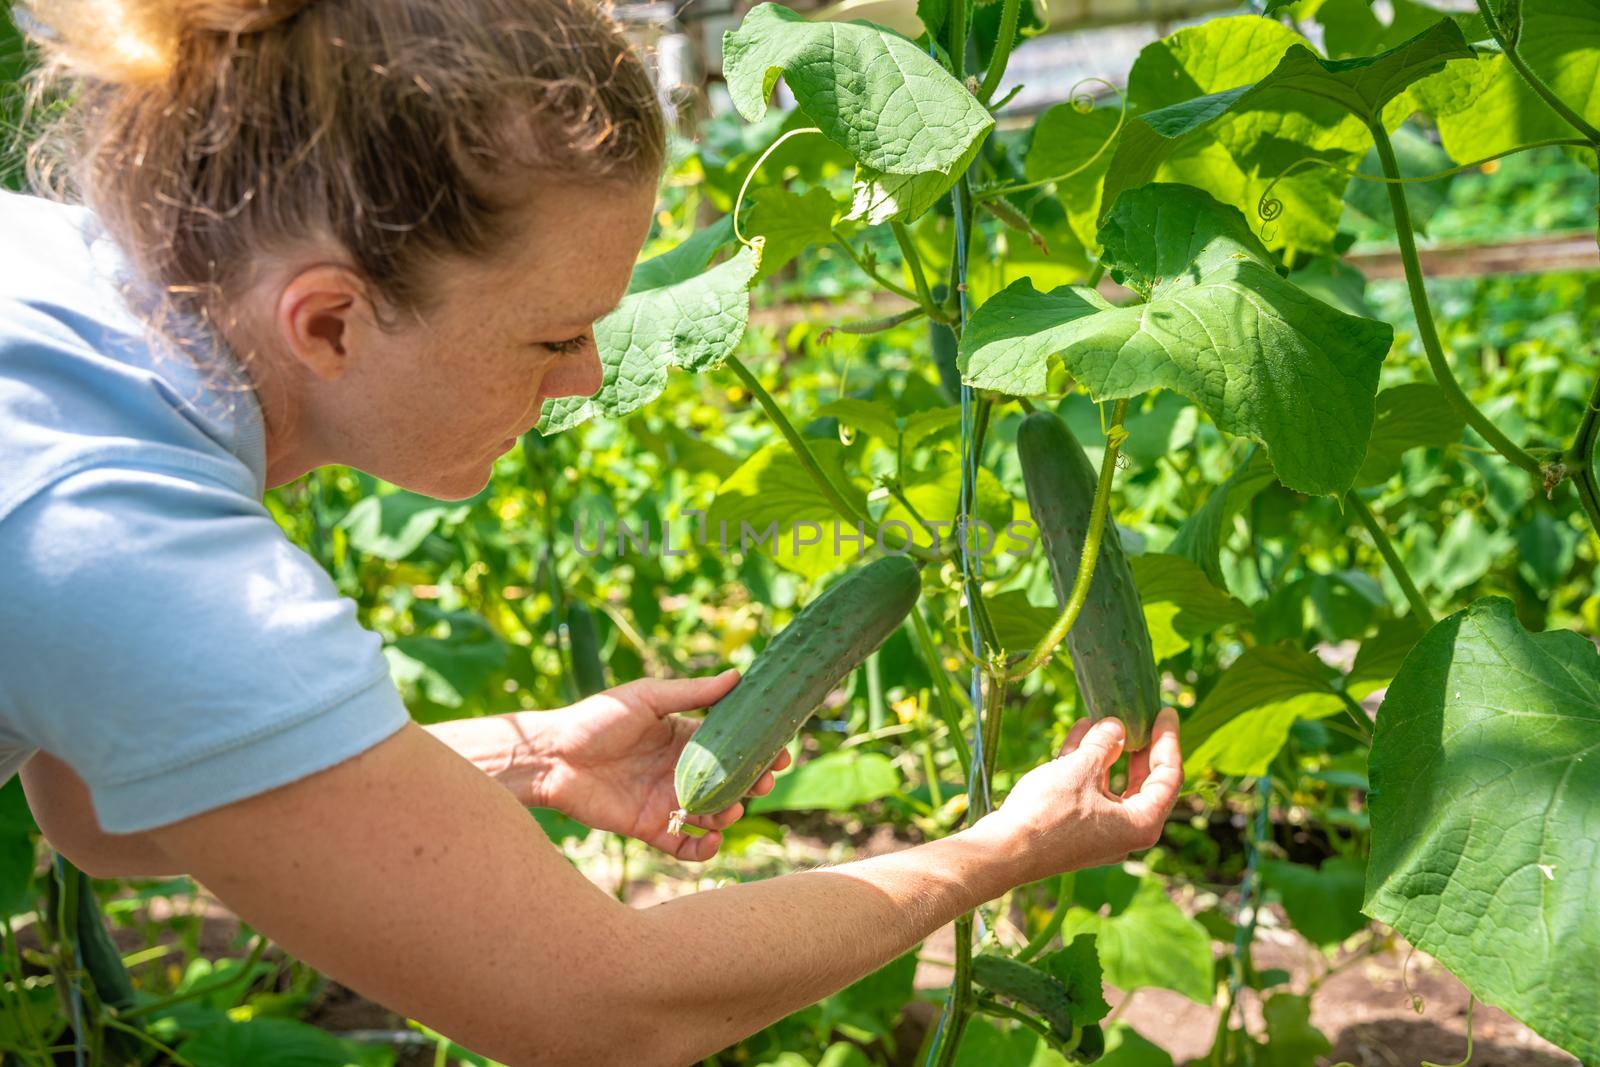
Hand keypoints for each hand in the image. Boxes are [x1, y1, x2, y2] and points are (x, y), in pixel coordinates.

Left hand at [537, 671, 790, 861]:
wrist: (551, 756)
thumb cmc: (595, 718)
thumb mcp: (647, 697)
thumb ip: (692, 692)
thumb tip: (738, 676)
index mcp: (684, 736)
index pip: (732, 745)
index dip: (759, 749)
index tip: (781, 751)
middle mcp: (680, 770)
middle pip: (730, 782)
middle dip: (753, 783)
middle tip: (763, 780)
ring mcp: (667, 800)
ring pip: (714, 814)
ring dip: (730, 813)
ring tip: (731, 807)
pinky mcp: (650, 827)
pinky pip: (686, 845)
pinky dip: (704, 848)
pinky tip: (713, 840)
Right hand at [968, 709, 1181, 886]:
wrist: (1004, 851)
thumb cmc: (1049, 813)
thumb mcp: (1081, 770)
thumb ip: (1104, 744)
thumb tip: (1116, 726)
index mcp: (1141, 824)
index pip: (1168, 777)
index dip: (1168, 740)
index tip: (1166, 712)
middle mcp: (1126, 832)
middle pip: (1143, 782)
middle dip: (1137, 746)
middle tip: (1140, 715)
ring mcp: (1099, 833)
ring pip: (1111, 785)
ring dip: (1106, 751)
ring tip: (1102, 717)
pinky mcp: (1075, 830)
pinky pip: (1090, 792)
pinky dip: (1086, 766)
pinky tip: (1079, 735)